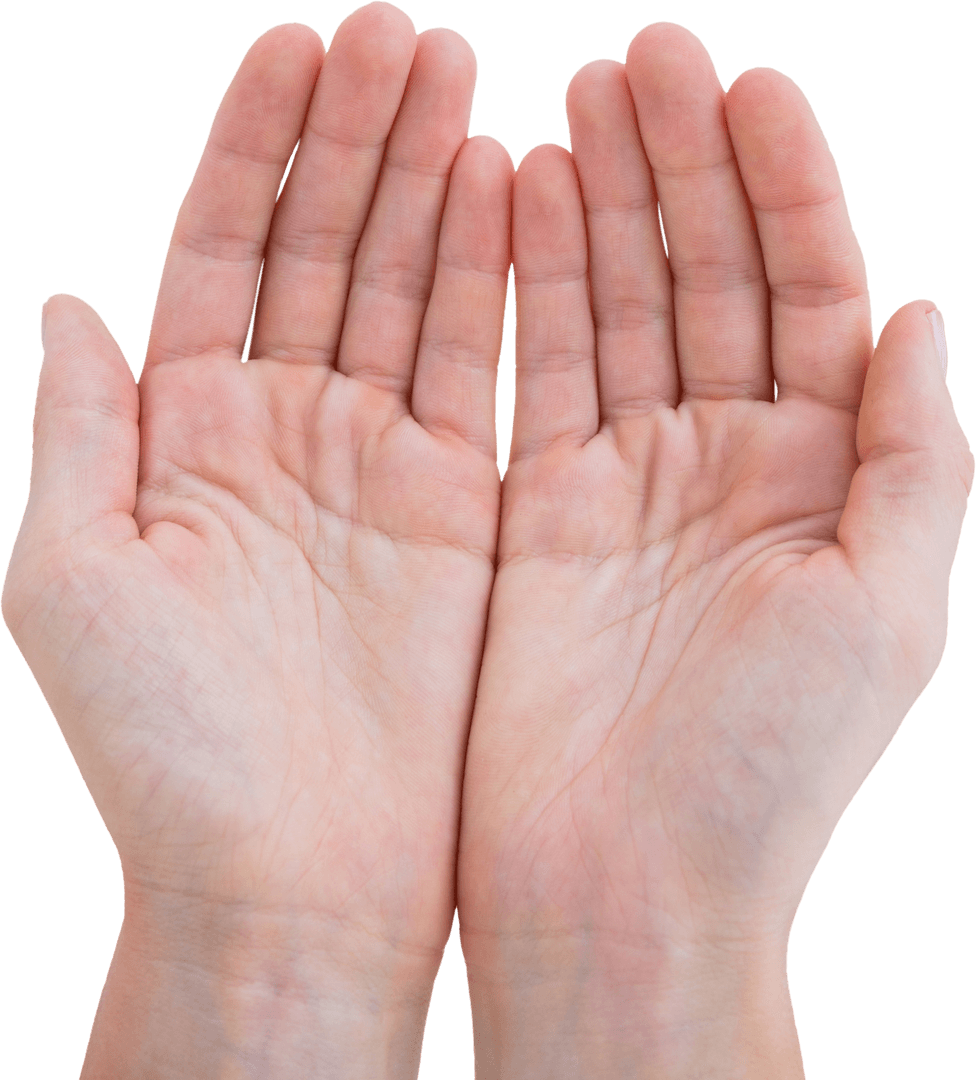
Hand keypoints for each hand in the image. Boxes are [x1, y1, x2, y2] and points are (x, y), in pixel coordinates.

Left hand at [1, 4, 511, 1075]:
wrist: (296, 875)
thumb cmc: (170, 754)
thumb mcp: (75, 581)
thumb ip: (81, 436)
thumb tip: (63, 307)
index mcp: (184, 437)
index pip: (220, 252)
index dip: (256, 150)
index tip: (298, 51)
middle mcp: (283, 433)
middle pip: (321, 248)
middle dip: (356, 139)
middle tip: (399, 37)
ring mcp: (377, 461)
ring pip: (404, 288)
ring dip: (427, 184)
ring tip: (452, 82)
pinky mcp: (462, 506)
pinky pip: (475, 366)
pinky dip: (489, 281)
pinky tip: (505, 193)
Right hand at [458, 22, 972, 1077]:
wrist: (621, 881)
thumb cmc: (763, 776)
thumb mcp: (887, 610)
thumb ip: (911, 462)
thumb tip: (921, 317)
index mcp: (820, 479)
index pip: (808, 294)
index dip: (783, 188)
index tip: (745, 91)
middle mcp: (726, 463)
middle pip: (705, 279)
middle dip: (679, 167)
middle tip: (641, 60)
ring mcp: (626, 479)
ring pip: (613, 307)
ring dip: (598, 206)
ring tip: (573, 105)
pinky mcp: (537, 507)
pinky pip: (533, 372)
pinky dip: (524, 291)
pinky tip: (513, 205)